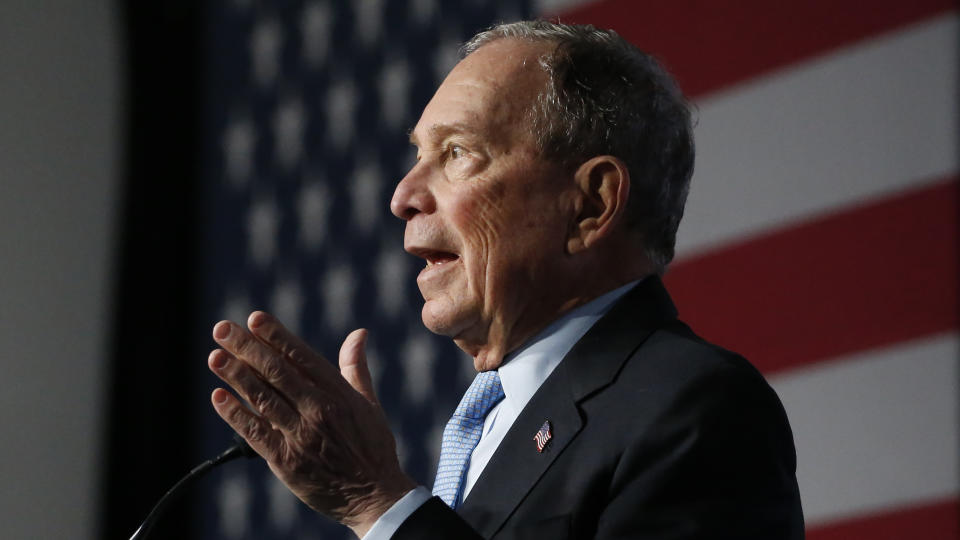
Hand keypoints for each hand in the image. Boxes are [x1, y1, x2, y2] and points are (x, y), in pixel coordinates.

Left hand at [208, 311, 415, 535]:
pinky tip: (219, 397)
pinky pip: (255, 433)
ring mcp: (301, 436)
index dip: (276, 336)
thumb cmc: (373, 447)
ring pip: (262, 399)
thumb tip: (359, 333)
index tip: (255, 318)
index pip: (301, 357)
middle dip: (247, 348)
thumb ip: (355, 367)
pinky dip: (236, 414)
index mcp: (338, 394)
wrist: (375, 497)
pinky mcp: (286, 462)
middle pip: (276, 372)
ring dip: (236, 376)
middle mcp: (318, 411)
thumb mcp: (369, 403)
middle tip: (222, 329)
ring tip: (215, 356)